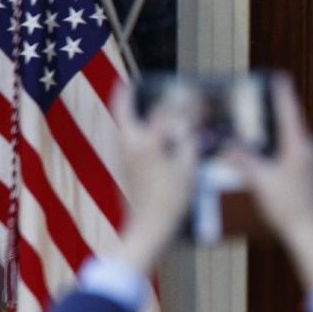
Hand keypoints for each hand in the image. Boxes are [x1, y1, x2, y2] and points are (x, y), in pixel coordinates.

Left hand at [112, 81, 198, 272]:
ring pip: (121, 126)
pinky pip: (123, 138)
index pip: (163, 112)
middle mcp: (131, 145)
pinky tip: (140, 131)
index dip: (178, 102)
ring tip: (132, 100)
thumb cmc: (171, 200)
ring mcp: (124, 157)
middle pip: (123, 112)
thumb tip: (191, 131)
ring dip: (125, 112)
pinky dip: (129, 127)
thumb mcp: (188, 171)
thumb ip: (189, 146)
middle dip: (126, 96)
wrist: (148, 228)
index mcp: (148, 143)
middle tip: (130, 83)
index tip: (189, 94)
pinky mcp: (122, 168)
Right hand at [226, 76, 312, 286]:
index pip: (290, 113)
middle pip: (292, 128)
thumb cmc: (287, 208)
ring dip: (279, 141)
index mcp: (300, 147)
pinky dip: (284, 156)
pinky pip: (299, 158)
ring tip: (260, 140)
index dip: (283, 94)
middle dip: (275, 120)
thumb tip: (229, 145)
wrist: (310, 234)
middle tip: (260, 111)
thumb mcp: (260, 182)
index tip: (280, 77)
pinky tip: (271, 166)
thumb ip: (243, 160)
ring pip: (295, 145)